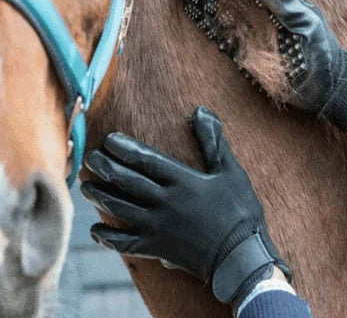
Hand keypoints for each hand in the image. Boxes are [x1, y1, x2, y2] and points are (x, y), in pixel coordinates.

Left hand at [80, 106, 290, 303]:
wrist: (240, 255)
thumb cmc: (239, 210)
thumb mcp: (231, 171)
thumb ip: (213, 141)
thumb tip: (200, 111)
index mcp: (183, 181)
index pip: (147, 160)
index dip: (125, 149)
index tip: (108, 139)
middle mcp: (166, 202)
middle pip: (128, 182)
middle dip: (105, 168)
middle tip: (90, 158)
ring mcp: (159, 227)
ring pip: (121, 209)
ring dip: (102, 197)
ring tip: (87, 187)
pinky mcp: (158, 248)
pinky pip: (126, 243)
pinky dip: (108, 237)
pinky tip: (96, 230)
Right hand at [179, 0, 346, 131]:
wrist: (326, 86)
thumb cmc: (321, 51)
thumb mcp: (304, 20)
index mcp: (278, 2)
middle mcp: (263, 14)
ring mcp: (254, 33)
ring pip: (224, 11)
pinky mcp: (247, 53)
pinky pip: (224, 36)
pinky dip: (208, 25)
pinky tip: (195, 14)